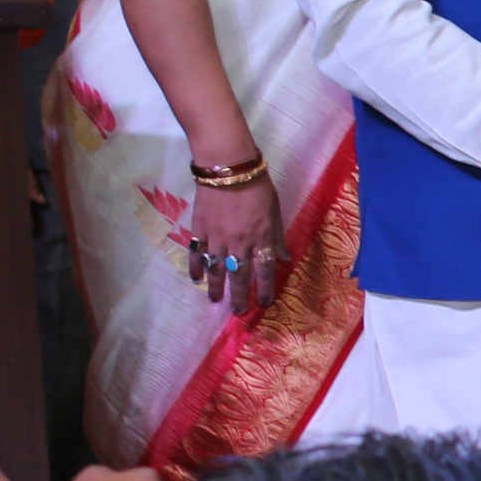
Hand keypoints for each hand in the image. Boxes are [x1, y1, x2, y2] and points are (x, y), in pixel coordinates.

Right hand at [183, 172, 286, 317]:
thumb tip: (285, 258)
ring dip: (216, 287)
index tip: (264, 304)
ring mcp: (218, 237)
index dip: (264, 289)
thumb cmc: (257, 186)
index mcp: (262, 237)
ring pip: (217, 269)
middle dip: (240, 296)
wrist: (228, 168)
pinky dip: (195, 268)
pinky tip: (196, 279)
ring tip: (215, 301)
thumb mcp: (275, 210)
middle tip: (239, 312)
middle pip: (240, 275)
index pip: (265, 270)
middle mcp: (240, 242)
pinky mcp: (200, 229)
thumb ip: (277, 236)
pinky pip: (196, 254)